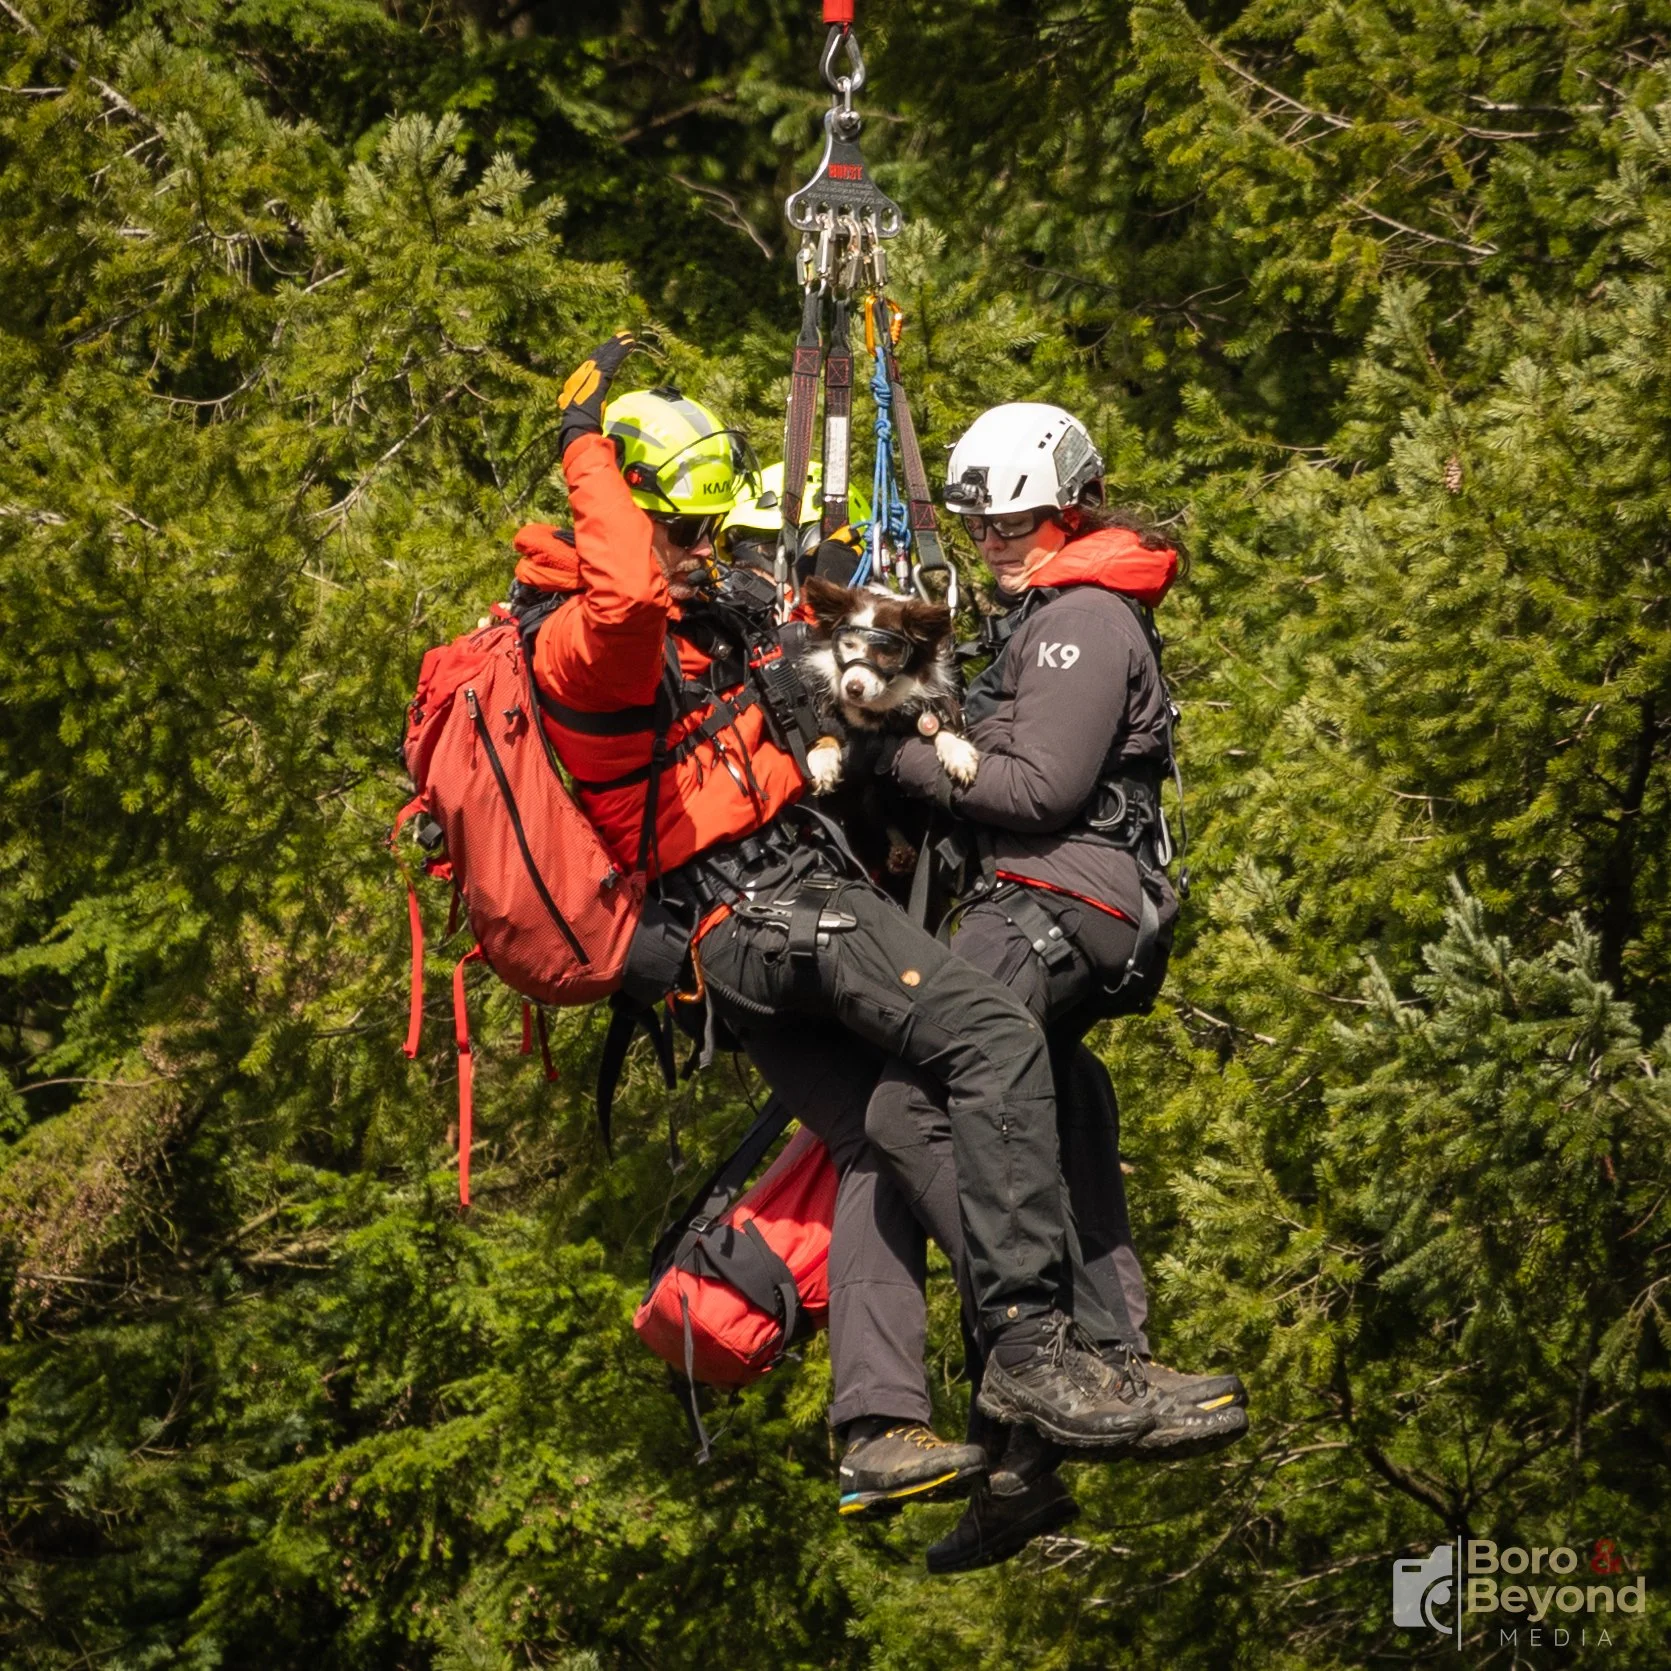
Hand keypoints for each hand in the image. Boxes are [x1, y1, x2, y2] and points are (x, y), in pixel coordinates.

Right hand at [558, 331, 635, 448]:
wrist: (577, 424)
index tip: (610, 348)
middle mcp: (583, 373)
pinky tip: (630, 343)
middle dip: (611, 345)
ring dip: (618, 345)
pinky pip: (613, 360)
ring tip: (629, 337)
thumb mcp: (573, 410)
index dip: (601, 354)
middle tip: (623, 335)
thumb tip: (563, 400)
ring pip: (607, 355)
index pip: (591, 364)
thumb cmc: (577, 423)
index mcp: (577, 381)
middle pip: (599, 355)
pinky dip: (621, 351)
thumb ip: (572, 403)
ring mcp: (591, 373)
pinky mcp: (600, 376)